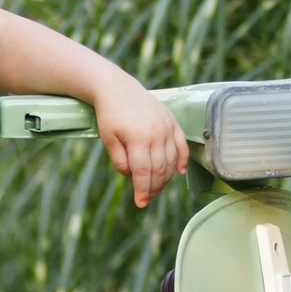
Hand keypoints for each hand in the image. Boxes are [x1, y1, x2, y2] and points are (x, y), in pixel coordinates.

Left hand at [94, 78, 189, 207]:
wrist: (117, 88)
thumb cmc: (110, 115)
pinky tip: (179, 173)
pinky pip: (182, 145)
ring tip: (156, 189)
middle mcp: (157, 133)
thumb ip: (120, 160)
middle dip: (153, 188)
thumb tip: (133, 177)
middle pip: (159, 169)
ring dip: (166, 178)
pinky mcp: (172, 122)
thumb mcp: (108, 139)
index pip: (143, 172)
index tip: (140, 203)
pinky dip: (182, 160)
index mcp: (138, 138)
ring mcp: (167, 127)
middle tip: (146, 199)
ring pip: (172, 160)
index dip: (142, 190)